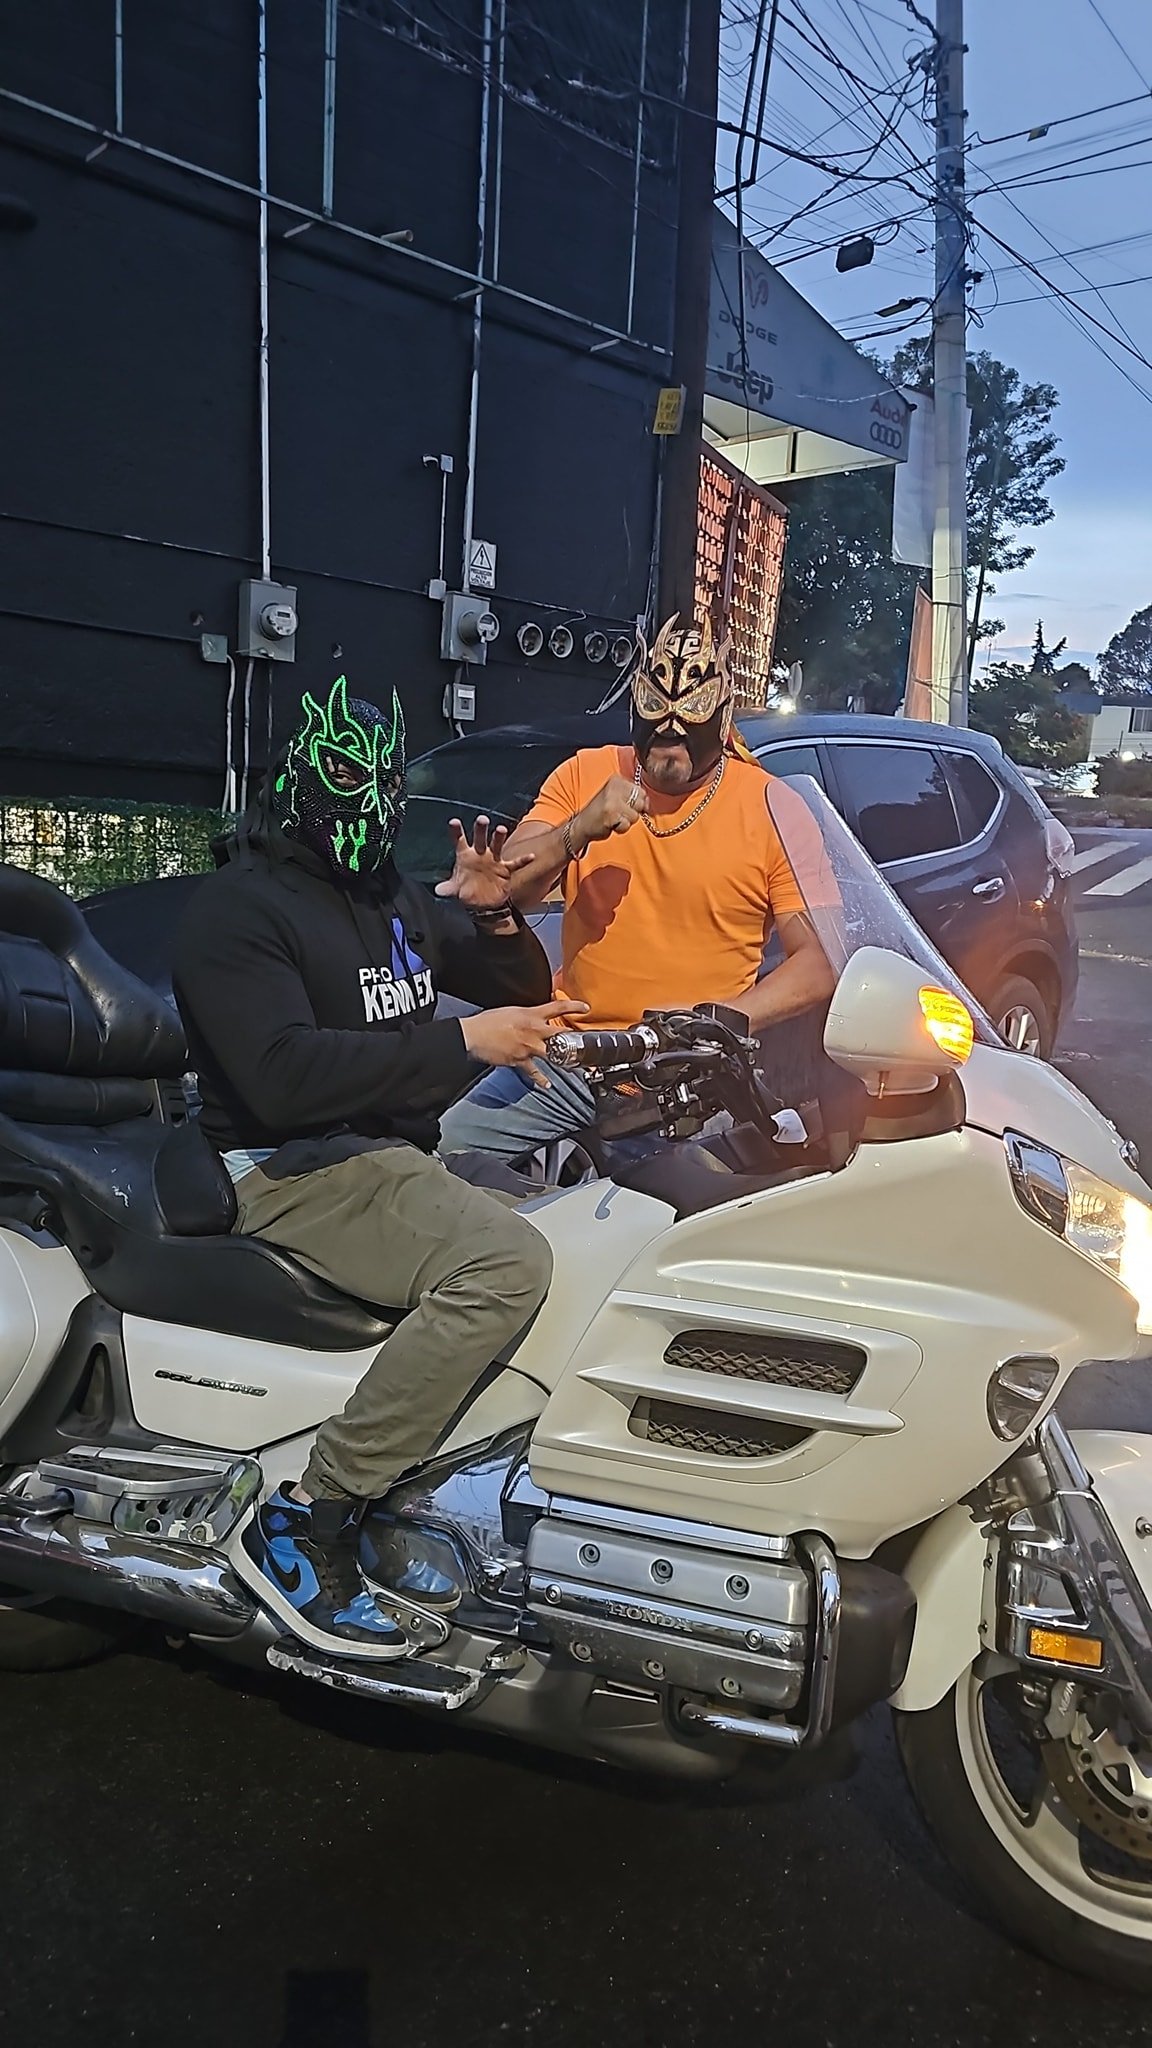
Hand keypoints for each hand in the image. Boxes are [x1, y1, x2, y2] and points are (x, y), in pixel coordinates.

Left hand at [435, 815, 531, 909]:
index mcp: (465, 855)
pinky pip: (515, 864)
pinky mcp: (505, 870)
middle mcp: (480, 854)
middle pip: (480, 838)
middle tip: (482, 820)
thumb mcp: (455, 890)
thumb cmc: (466, 892)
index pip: (459, 840)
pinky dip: (523, 860)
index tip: (454, 822)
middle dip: (481, 829)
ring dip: (499, 837)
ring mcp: (494, 860)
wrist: (483, 904)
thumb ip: (447, 889)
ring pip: (497, 845)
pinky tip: (531, 856)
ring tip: (500, 829)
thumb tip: (438, 891)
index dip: (456, 831)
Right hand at [461, 998, 589, 1083]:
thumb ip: (527, 1015)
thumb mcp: (511, 1011)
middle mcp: (534, 1030)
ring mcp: (529, 1047)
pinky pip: (534, 1072)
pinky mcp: (520, 1060)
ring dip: (564, 1060)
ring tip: (575, 1066)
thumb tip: (535, 1018)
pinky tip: (547, 1085)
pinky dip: (541, 1080)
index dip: (574, 1006)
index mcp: (531, 1014)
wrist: (473, 1035)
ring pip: (553, 1055)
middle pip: (562, 1034)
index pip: (558, 1007)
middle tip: (587, 1044)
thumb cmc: (489, 1021)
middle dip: (575, 1039)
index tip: (586, 1008)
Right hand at [574, 774, 647, 843]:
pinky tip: (610, 824)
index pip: (641, 792)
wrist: (582, 824)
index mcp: (617, 780)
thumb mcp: (617, 796)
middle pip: (640, 803)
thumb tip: (647, 804)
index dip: (637, 803)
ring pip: (635, 815)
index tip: (624, 807)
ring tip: (614, 819)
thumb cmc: (603, 812)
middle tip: (618, 813)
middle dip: (632, 812)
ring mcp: (612, 801)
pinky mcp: (610, 814)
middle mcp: (614, 787)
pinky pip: (626, 825)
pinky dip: (620, 828)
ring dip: (626, 822)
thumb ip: (633, 796)